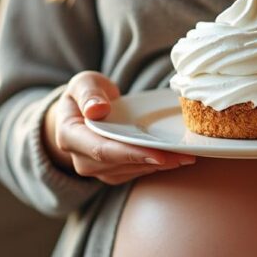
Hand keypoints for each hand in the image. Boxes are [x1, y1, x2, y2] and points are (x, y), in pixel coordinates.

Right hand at [43, 71, 196, 183]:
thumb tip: (97, 109)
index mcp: (69, 136)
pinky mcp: (112, 173)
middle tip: (184, 156)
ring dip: (160, 165)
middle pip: (120, 163)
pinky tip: (177, 157)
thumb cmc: (85, 94)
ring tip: (187, 156)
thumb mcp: (83, 83)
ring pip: (131, 170)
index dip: (130, 153)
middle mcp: (81, 160)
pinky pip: (136, 171)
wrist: (83, 111)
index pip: (101, 149)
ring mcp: (97, 170)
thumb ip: (88, 93)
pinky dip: (157, 165)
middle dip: (153, 161)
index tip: (158, 153)